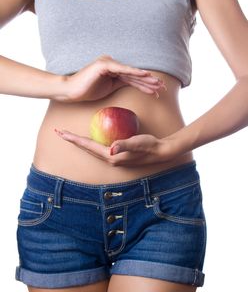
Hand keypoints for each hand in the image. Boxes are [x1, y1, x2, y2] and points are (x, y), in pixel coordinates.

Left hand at [54, 129, 177, 166]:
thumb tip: (111, 149)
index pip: (88, 146)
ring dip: (79, 143)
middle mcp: (109, 159)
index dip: (74, 139)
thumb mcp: (137, 143)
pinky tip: (88, 138)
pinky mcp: (116, 155)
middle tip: (59, 132)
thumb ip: (124, 145)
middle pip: (86, 149)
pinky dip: (89, 143)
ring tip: (69, 136)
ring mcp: (113, 158)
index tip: (62, 133)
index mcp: (111, 157)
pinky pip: (98, 149)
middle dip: (72, 141)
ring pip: (91, 150)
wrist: (160, 152)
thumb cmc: (149, 145)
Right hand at [63, 55, 166, 101]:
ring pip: (130, 72)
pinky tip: (145, 75)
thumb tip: (133, 85)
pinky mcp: (104, 65)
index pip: (132, 78)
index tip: (157, 91)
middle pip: (134, 75)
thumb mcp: (109, 88)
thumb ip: (120, 84)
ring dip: (145, 79)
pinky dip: (134, 72)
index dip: (145, 84)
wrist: (71, 91)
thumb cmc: (88, 90)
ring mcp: (108, 63)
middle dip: (149, 82)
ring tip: (157, 84)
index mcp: (114, 70)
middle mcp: (113, 64)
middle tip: (163, 87)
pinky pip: (122, 70)